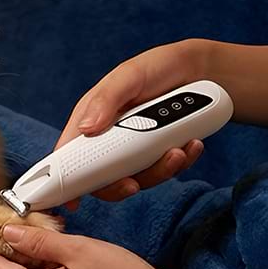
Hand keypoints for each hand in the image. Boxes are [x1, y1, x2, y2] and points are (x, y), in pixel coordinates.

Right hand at [57, 40, 210, 209]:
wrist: (203, 70)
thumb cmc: (158, 66)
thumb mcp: (129, 76)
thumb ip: (107, 99)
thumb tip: (85, 129)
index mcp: (91, 119)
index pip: (69, 155)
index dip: (64, 180)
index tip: (71, 202)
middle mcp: (109, 138)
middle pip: (103, 177)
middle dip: (121, 184)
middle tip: (134, 183)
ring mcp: (135, 148)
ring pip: (138, 178)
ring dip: (160, 171)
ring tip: (179, 151)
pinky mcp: (159, 153)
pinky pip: (166, 170)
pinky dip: (181, 162)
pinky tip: (192, 144)